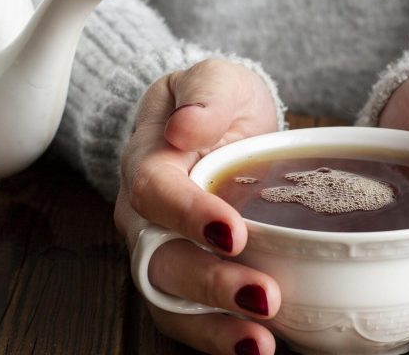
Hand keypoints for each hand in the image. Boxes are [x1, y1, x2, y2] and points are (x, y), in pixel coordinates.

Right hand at [114, 59, 281, 354]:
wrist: (216, 126)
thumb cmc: (215, 103)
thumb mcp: (216, 79)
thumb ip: (205, 95)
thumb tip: (186, 125)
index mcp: (148, 162)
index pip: (155, 191)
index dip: (188, 213)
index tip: (232, 231)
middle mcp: (145, 218)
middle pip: (162, 259)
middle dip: (211, 284)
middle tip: (263, 296)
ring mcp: (162, 253)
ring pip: (171, 300)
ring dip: (214, 327)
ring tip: (260, 345)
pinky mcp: (187, 280)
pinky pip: (192, 317)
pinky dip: (220, 338)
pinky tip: (261, 348)